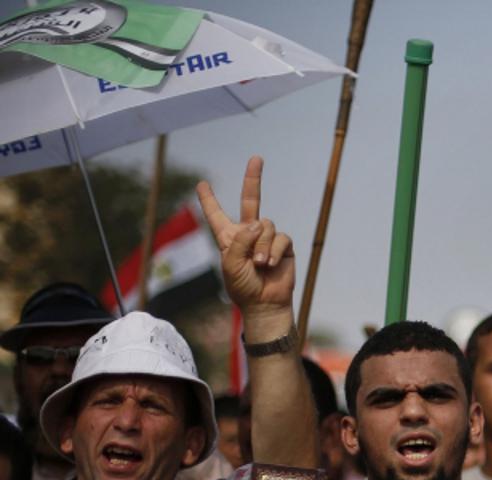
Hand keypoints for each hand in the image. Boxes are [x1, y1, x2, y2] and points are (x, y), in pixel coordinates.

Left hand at [197, 157, 294, 315]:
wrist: (265, 303)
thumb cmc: (243, 287)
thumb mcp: (231, 263)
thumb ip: (240, 240)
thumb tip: (258, 223)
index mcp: (228, 237)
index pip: (216, 214)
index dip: (209, 199)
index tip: (202, 184)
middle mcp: (248, 233)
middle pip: (251, 200)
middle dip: (253, 178)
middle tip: (256, 158)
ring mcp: (267, 238)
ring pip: (265, 225)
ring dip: (261, 246)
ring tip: (260, 264)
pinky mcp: (284, 246)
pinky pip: (280, 238)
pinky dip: (274, 251)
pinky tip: (270, 264)